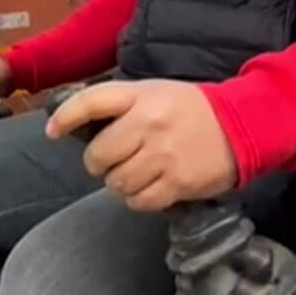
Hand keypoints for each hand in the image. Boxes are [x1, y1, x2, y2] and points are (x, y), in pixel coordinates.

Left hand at [45, 79, 236, 210]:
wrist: (243, 125)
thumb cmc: (190, 110)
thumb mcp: (155, 93)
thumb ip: (121, 106)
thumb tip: (79, 126)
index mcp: (141, 96)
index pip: (90, 102)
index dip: (65, 117)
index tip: (52, 131)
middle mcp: (149, 123)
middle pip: (98, 155)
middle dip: (99, 163)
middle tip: (112, 161)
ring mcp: (164, 155)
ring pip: (116, 183)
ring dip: (119, 183)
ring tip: (134, 174)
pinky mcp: (178, 182)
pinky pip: (139, 201)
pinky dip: (138, 200)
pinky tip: (148, 188)